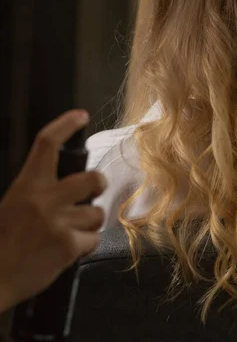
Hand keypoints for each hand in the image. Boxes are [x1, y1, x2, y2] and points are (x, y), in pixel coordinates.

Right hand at [0, 111, 106, 312]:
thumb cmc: (1, 242)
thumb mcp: (12, 204)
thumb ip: (37, 191)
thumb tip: (65, 184)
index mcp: (27, 186)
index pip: (47, 143)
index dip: (66, 125)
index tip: (80, 116)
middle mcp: (45, 200)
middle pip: (92, 179)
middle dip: (99, 184)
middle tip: (94, 190)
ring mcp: (59, 223)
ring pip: (96, 213)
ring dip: (89, 221)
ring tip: (72, 230)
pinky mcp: (69, 247)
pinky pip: (94, 239)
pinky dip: (85, 245)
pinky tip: (69, 249)